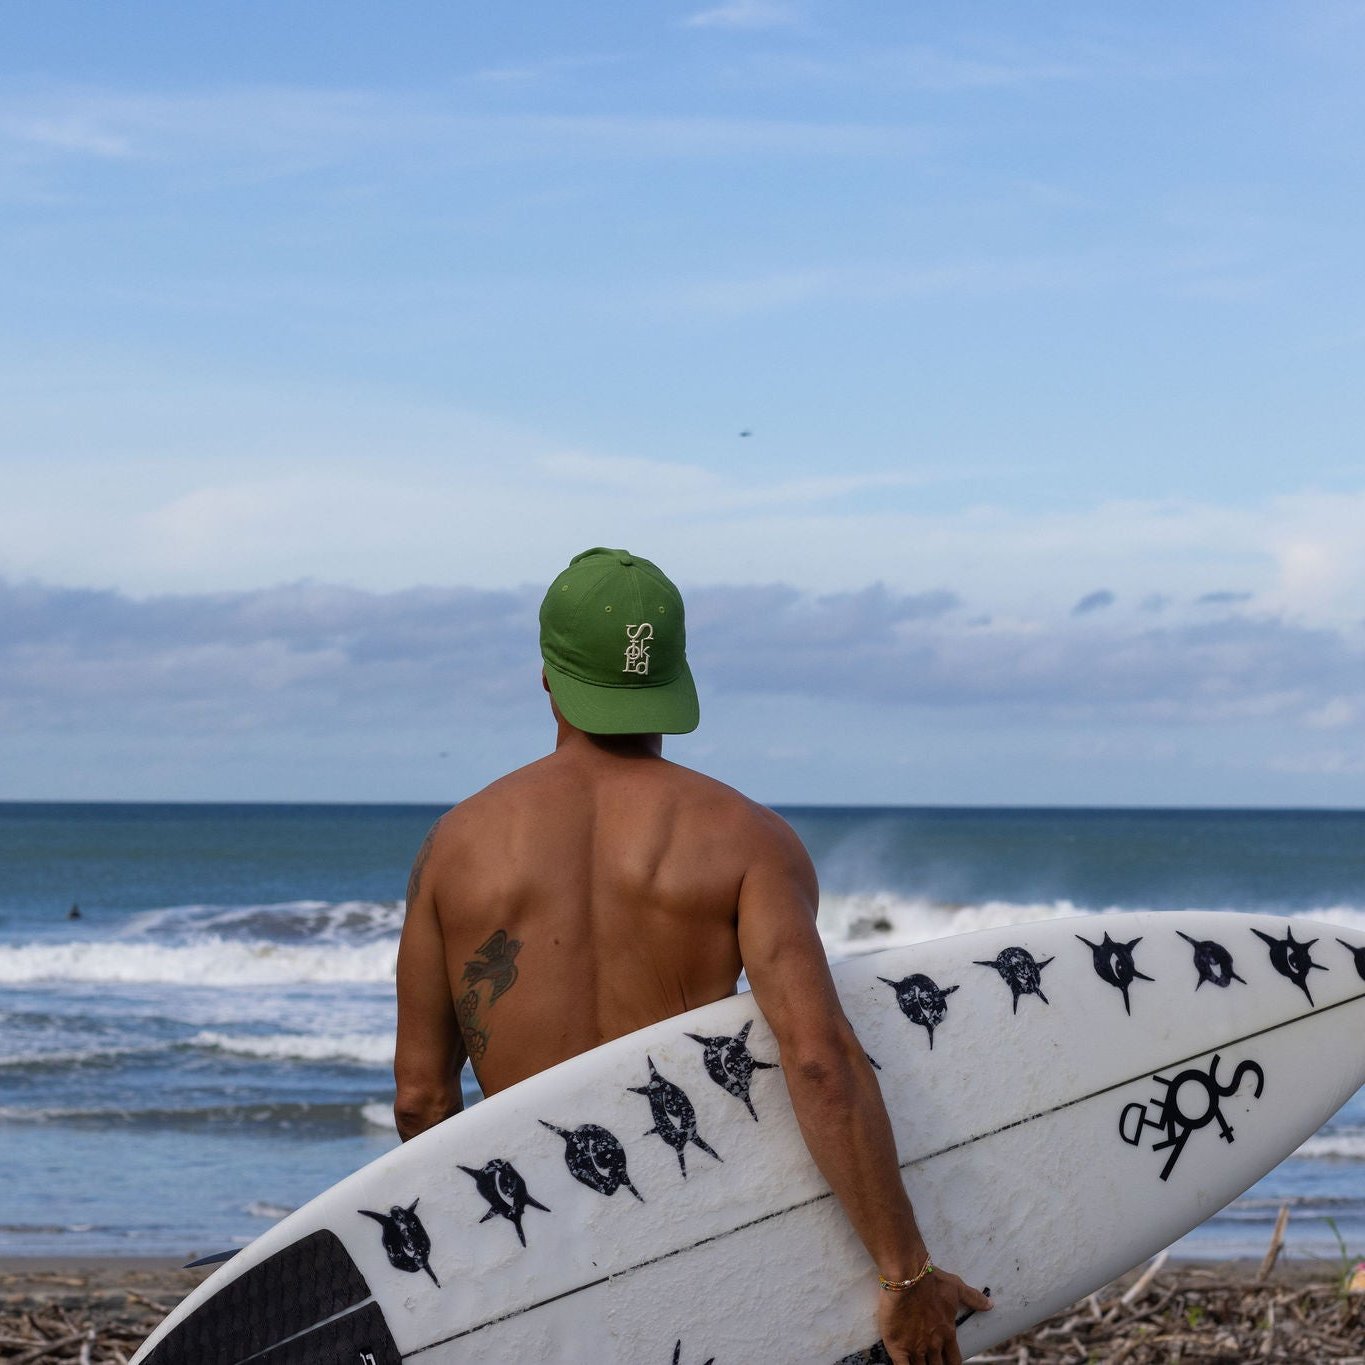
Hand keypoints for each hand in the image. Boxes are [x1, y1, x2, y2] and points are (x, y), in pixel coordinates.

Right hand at [876, 1267, 991, 1364]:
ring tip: (920, 1364)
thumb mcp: (956, 1287)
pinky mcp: (897, 1346)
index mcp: (947, 1334)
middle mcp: (933, 1345)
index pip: (954, 1360)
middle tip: (933, 1362)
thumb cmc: (931, 1280)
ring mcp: (915, 1347)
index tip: (948, 1363)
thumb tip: (990, 1304)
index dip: (951, 1364)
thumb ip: (973, 1298)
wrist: (906, 1276)